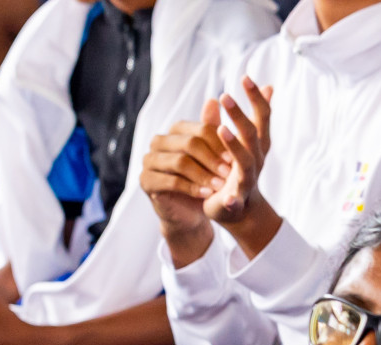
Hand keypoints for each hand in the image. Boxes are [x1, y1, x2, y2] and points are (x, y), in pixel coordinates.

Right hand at [139, 102, 228, 239]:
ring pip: (180, 162)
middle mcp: (158, 143)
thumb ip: (214, 129)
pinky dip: (192, 188)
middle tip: (229, 172)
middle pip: (189, 144)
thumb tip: (214, 99)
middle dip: (212, 159)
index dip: (219, 143)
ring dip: (203, 174)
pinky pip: (171, 181)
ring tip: (219, 185)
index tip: (235, 158)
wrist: (191, 210)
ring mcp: (148, 161)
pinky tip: (206, 193)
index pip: (200, 130)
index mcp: (175, 131)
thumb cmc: (205, 178)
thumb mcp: (214, 154)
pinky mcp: (145, 181)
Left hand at [207, 77, 272, 224]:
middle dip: (239, 113)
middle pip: (251, 132)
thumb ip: (246, 116)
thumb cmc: (238, 170)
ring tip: (221, 129)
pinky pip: (236, 199)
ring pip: (245, 160)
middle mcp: (257, 158)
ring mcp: (248, 178)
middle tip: (225, 95)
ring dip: (234, 145)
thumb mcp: (242, 141)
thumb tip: (267, 85)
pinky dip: (232, 198)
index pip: (261, 116)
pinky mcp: (236, 199)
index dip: (255, 97)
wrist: (240, 210)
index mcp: (257, 143)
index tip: (245, 77)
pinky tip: (226, 198)